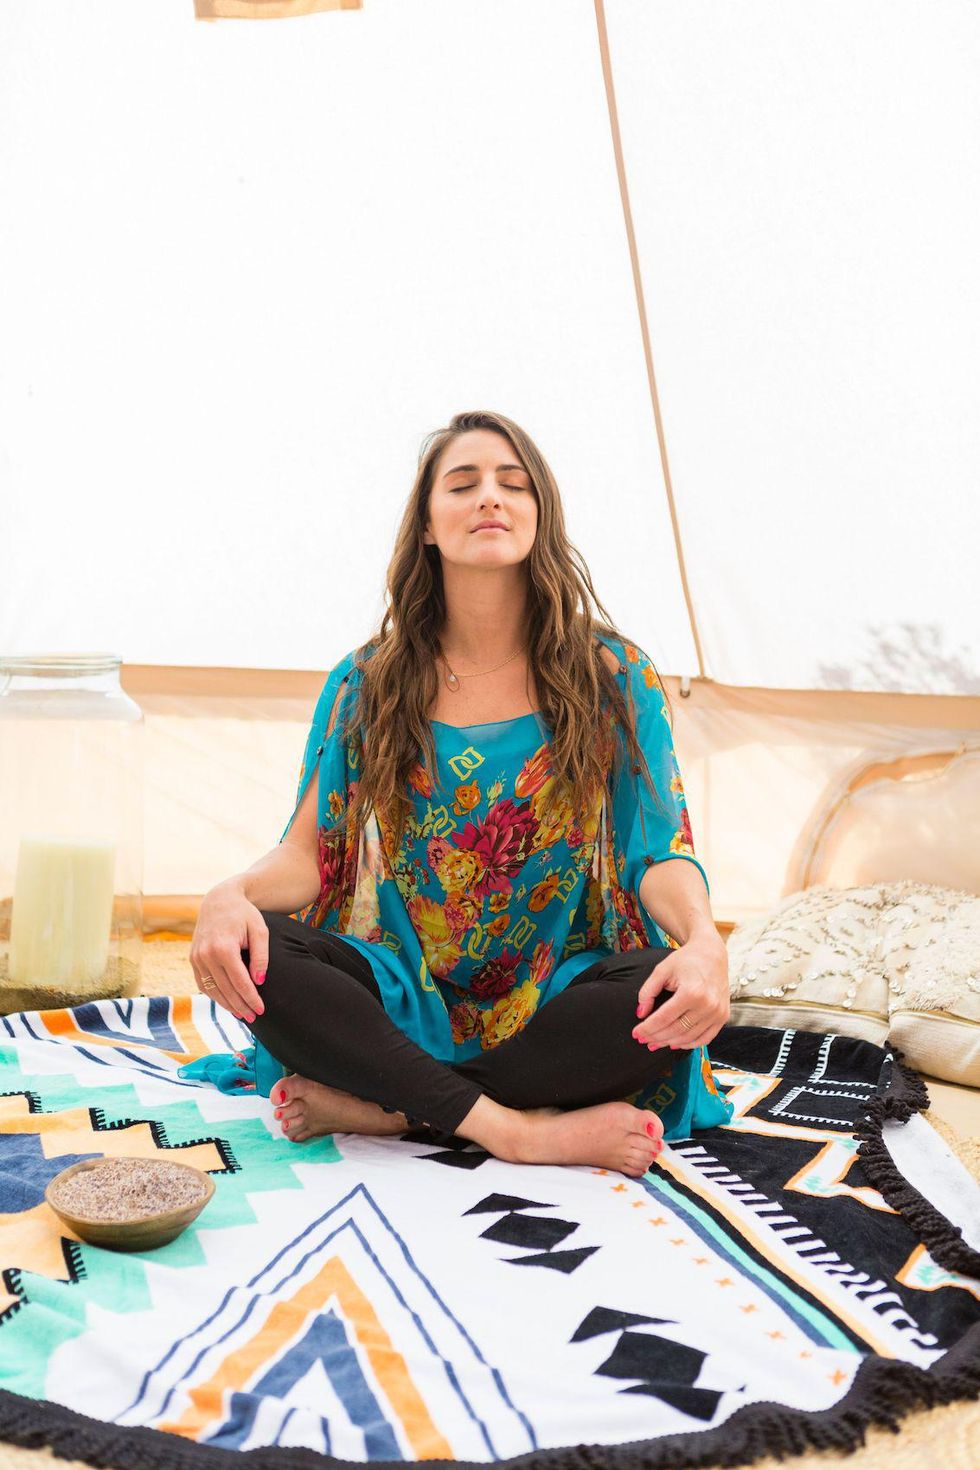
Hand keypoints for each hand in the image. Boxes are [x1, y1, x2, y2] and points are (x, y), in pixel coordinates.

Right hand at [189, 881, 268, 1022]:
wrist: (219, 900)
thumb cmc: (244, 914)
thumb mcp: (259, 930)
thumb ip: (261, 957)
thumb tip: (259, 982)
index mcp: (223, 947)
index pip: (240, 982)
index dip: (251, 998)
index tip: (261, 1009)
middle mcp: (206, 955)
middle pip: (226, 989)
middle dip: (240, 1006)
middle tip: (254, 1017)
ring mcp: (196, 958)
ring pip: (212, 990)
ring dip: (227, 1004)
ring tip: (242, 1014)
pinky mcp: (193, 959)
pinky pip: (203, 983)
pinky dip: (214, 995)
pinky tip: (227, 1002)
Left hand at [632, 935, 729, 1050]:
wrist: (712, 954)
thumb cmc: (685, 960)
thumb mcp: (662, 970)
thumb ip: (648, 991)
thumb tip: (640, 1013)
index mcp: (691, 992)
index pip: (664, 1018)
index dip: (648, 1028)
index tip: (636, 1033)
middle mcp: (707, 1005)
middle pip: (676, 1030)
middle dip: (656, 1037)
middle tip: (643, 1040)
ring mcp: (717, 1013)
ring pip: (689, 1037)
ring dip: (669, 1043)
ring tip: (655, 1043)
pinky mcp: (723, 1017)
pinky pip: (705, 1038)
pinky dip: (689, 1044)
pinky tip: (675, 1043)